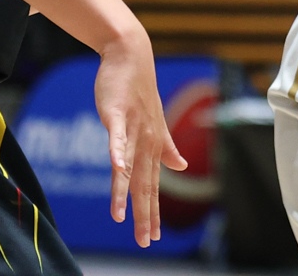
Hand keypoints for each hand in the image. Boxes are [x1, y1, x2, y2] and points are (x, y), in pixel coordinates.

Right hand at [95, 27, 184, 246]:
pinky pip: (116, 136)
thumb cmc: (139, 91)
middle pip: (144, 183)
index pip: (153, 186)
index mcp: (154, 146)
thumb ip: (168, 147)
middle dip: (143, 213)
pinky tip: (116, 169)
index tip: (151, 237)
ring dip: (124, 191)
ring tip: (119, 217)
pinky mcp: (117, 114)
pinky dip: (116, 152)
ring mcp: (133, 128)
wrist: (131, 56)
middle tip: (143, 241)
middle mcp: (147, 141)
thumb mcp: (156, 123)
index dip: (152, 212)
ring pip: (128, 165)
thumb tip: (181, 167)